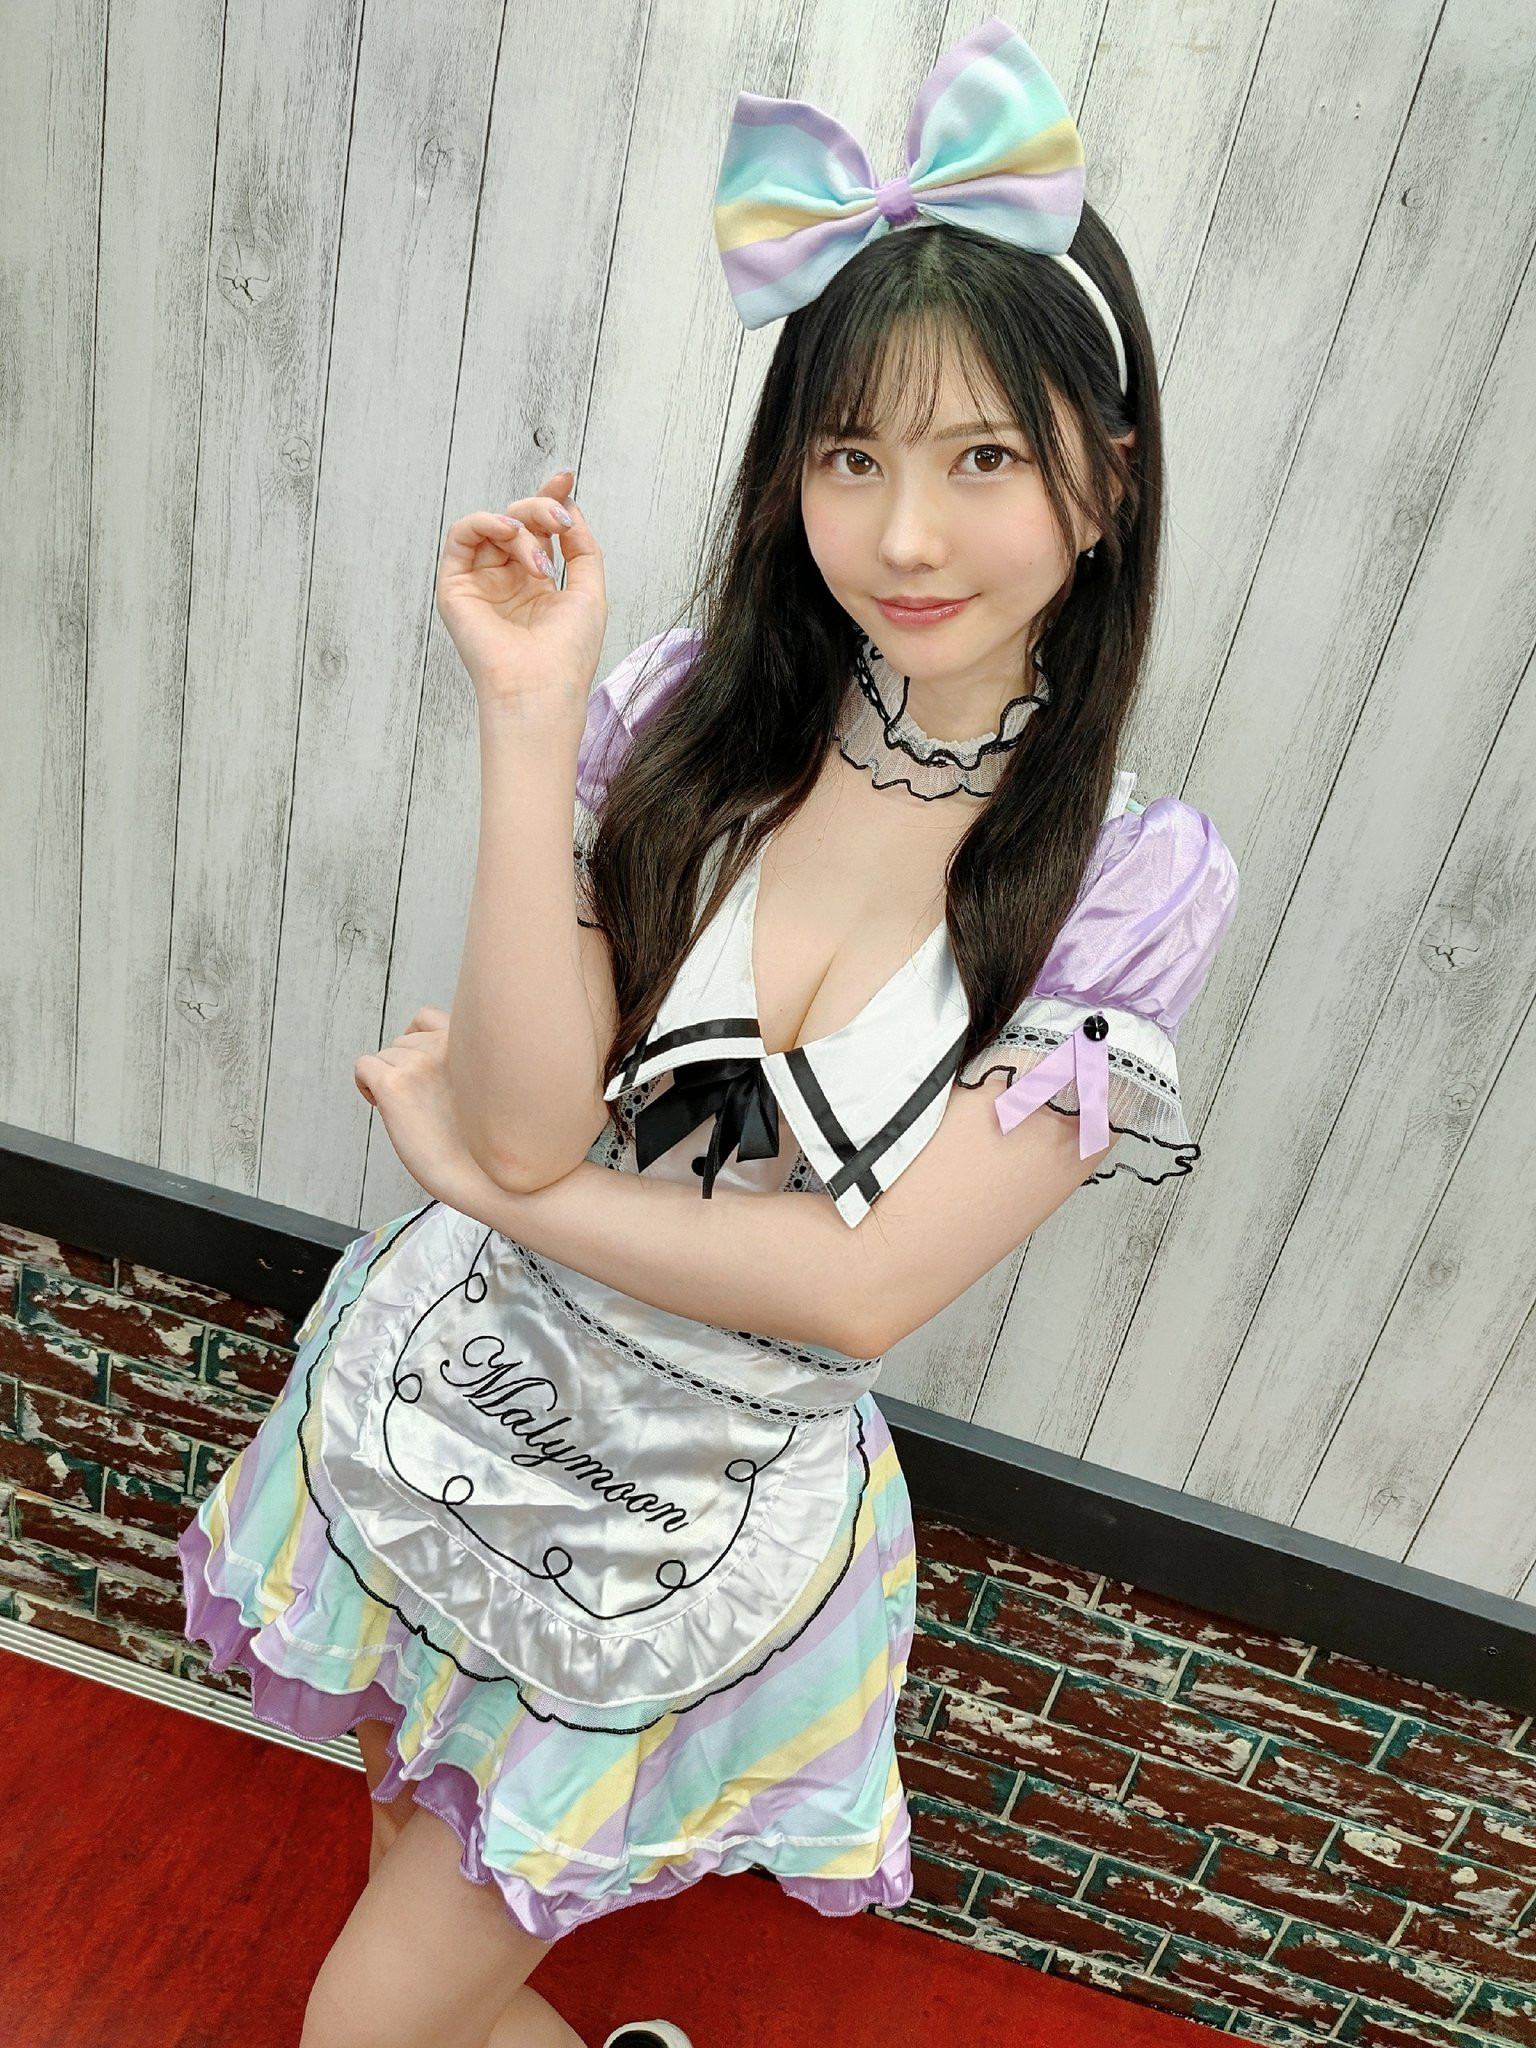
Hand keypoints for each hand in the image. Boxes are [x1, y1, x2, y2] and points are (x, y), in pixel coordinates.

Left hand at [354, 1006, 477, 1201]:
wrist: (483, 1177)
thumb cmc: (487, 1143)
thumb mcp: (487, 1086)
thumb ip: (462, 1061)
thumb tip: (421, 1055)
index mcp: (473, 1041)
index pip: (427, 1018)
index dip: (419, 1046)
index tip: (425, 1074)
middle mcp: (447, 1043)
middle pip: (403, 1041)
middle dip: (406, 1068)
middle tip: (422, 1103)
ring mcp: (419, 1062)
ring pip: (384, 1056)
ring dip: (389, 1080)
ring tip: (412, 1112)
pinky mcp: (394, 1084)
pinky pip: (363, 1067)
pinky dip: (366, 1085)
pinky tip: (384, 1108)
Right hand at [435, 469, 607, 709]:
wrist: (542, 686)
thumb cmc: (568, 654)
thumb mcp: (590, 589)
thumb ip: (581, 546)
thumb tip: (570, 507)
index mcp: (537, 584)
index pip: (540, 530)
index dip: (551, 499)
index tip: (566, 477)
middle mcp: (507, 581)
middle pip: (519, 520)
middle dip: (542, 510)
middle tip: (559, 523)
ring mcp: (481, 583)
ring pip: (495, 524)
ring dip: (522, 524)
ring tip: (539, 556)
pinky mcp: (456, 587)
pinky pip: (462, 535)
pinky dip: (486, 522)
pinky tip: (510, 533)